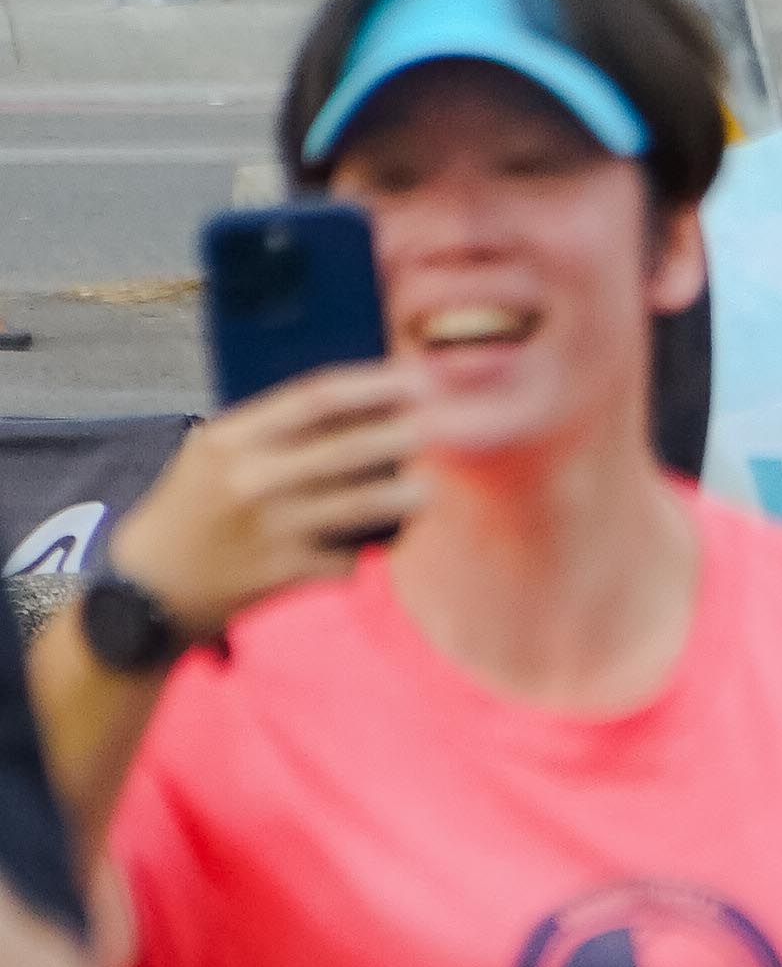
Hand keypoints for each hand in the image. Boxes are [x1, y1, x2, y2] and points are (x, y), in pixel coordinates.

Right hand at [104, 362, 422, 638]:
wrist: (152, 588)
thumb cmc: (197, 506)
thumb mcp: (214, 453)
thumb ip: (275, 428)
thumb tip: (367, 401)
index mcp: (230, 439)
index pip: (315, 398)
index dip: (375, 385)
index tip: (419, 378)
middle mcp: (251, 479)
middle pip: (350, 448)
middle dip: (407, 436)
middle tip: (445, 427)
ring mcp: (271, 528)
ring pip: (364, 505)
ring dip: (406, 495)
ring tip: (427, 488)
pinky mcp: (287, 573)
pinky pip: (351, 557)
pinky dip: (372, 550)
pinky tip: (383, 543)